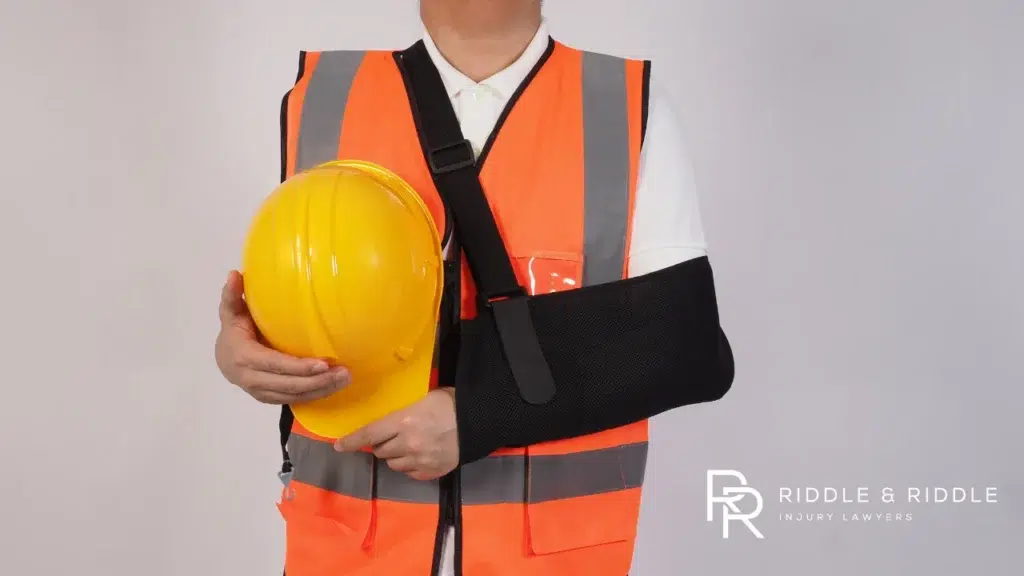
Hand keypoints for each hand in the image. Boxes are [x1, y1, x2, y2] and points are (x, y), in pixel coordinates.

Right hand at [214, 270, 349, 403]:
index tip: (323, 364)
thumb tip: (234, 275)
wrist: (223, 359)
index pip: (276, 365)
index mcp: (245, 358)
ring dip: (322, 389)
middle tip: (344, 372)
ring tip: (345, 378)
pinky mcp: (271, 398)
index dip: (299, 367)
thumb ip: (232, 296)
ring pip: (295, 395)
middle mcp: (252, 379)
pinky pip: (295, 400)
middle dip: (318, 381)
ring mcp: (261, 392)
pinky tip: (334, 386)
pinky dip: (316, 395)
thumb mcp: (231, 312)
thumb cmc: (233, 331)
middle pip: (290, 385)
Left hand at [334, 388, 458, 480]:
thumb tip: (390, 421)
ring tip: (406, 446)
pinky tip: (419, 456)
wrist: (480, 421)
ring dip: (394, 456)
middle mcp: (407, 444)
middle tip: (390, 436)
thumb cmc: (452, 403)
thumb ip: (404, 412)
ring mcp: (419, 460)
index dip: (351, 441)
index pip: (369, 434)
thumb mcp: (424, 398)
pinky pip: (410, 473)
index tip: (339, 446)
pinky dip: (410, 465)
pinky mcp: (431, 472)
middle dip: (380, 444)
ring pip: (393, 464)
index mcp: (403, 421)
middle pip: (380, 450)